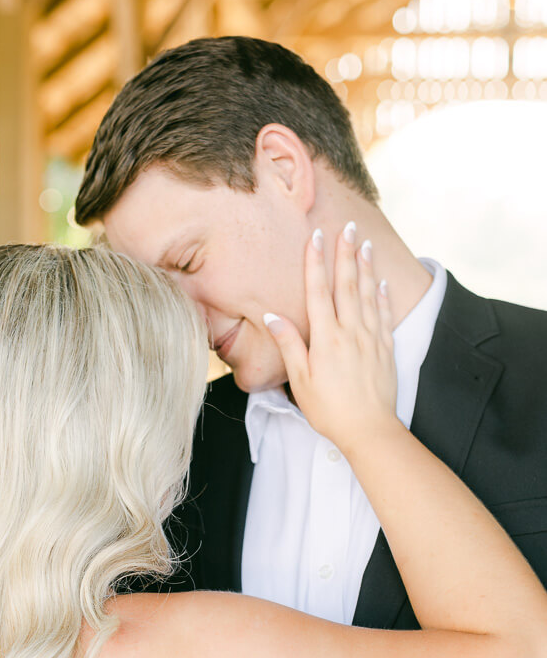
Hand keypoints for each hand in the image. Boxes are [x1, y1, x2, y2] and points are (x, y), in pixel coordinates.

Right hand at [263, 224, 396, 452]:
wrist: (369, 430)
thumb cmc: (330, 410)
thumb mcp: (301, 381)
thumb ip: (290, 345)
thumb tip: (272, 317)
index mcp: (326, 338)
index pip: (318, 291)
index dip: (316, 262)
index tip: (317, 237)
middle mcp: (351, 332)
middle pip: (347, 285)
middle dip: (345, 254)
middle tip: (348, 227)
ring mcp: (371, 339)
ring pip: (368, 294)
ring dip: (366, 267)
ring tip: (365, 244)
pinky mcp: (385, 349)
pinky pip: (384, 315)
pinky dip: (382, 295)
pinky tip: (381, 281)